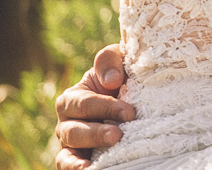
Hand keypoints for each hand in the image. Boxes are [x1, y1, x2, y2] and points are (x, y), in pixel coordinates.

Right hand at [54, 45, 132, 169]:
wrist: (137, 95)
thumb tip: (111, 81)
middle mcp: (67, 123)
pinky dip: (75, 169)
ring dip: (82, 158)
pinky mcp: (80, 158)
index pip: (83, 104)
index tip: (130, 113)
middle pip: (74, 131)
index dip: (105, 107)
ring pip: (68, 154)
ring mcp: (72, 144)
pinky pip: (68, 167)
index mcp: (73, 98)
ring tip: (98, 161)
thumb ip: (110, 61)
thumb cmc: (124, 75)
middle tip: (118, 135)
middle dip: (96, 133)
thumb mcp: (118, 60)